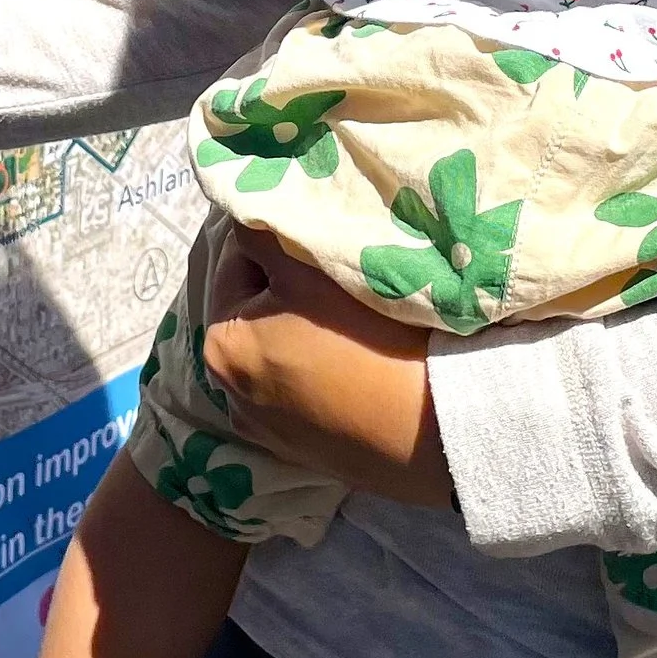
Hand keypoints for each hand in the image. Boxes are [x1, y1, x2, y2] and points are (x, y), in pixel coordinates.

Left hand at [200, 228, 453, 509]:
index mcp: (220, 347)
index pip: (239, 262)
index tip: (324, 237)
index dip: (282, 240)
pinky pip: (309, 388)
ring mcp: (271, 430)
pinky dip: (327, 370)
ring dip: (309, 329)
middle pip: (261, 310)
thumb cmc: (367, 340)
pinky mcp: (310, 451)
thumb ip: (261, 231)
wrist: (436, 429)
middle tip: (345, 275)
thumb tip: (241, 207)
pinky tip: (364, 362)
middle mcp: (232, 396)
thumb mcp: (305, 269)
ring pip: (286, 349)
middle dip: (292, 288)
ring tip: (359, 319)